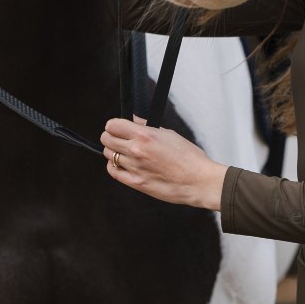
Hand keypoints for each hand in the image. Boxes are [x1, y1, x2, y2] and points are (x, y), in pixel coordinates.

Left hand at [101, 116, 226, 211]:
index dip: (114, 125)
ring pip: (109, 155)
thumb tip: (134, 120)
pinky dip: (114, 166)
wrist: (198, 181)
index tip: (118, 127)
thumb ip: (147, 126)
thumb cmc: (189, 158)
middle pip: (106, 139)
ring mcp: (134, 167)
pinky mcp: (136, 183)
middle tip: (119, 138)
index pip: (113, 125)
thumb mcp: (170, 134)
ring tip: (125, 152)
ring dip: (114, 151)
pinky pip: (113, 171)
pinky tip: (123, 164)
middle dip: (111, 136)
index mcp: (145, 136)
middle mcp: (137, 150)